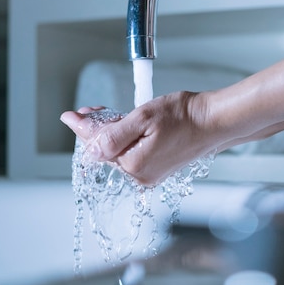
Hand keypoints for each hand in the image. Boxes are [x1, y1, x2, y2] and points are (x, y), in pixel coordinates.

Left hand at [60, 92, 218, 184]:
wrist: (213, 122)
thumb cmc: (184, 117)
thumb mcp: (143, 118)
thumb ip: (112, 135)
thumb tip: (87, 142)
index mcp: (134, 165)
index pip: (97, 147)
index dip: (82, 128)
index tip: (70, 116)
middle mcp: (140, 175)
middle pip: (106, 151)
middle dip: (97, 129)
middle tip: (94, 109)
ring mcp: (149, 174)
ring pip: (118, 152)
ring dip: (112, 133)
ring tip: (114, 114)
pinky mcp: (157, 168)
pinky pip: (131, 154)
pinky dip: (126, 139)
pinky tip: (130, 125)